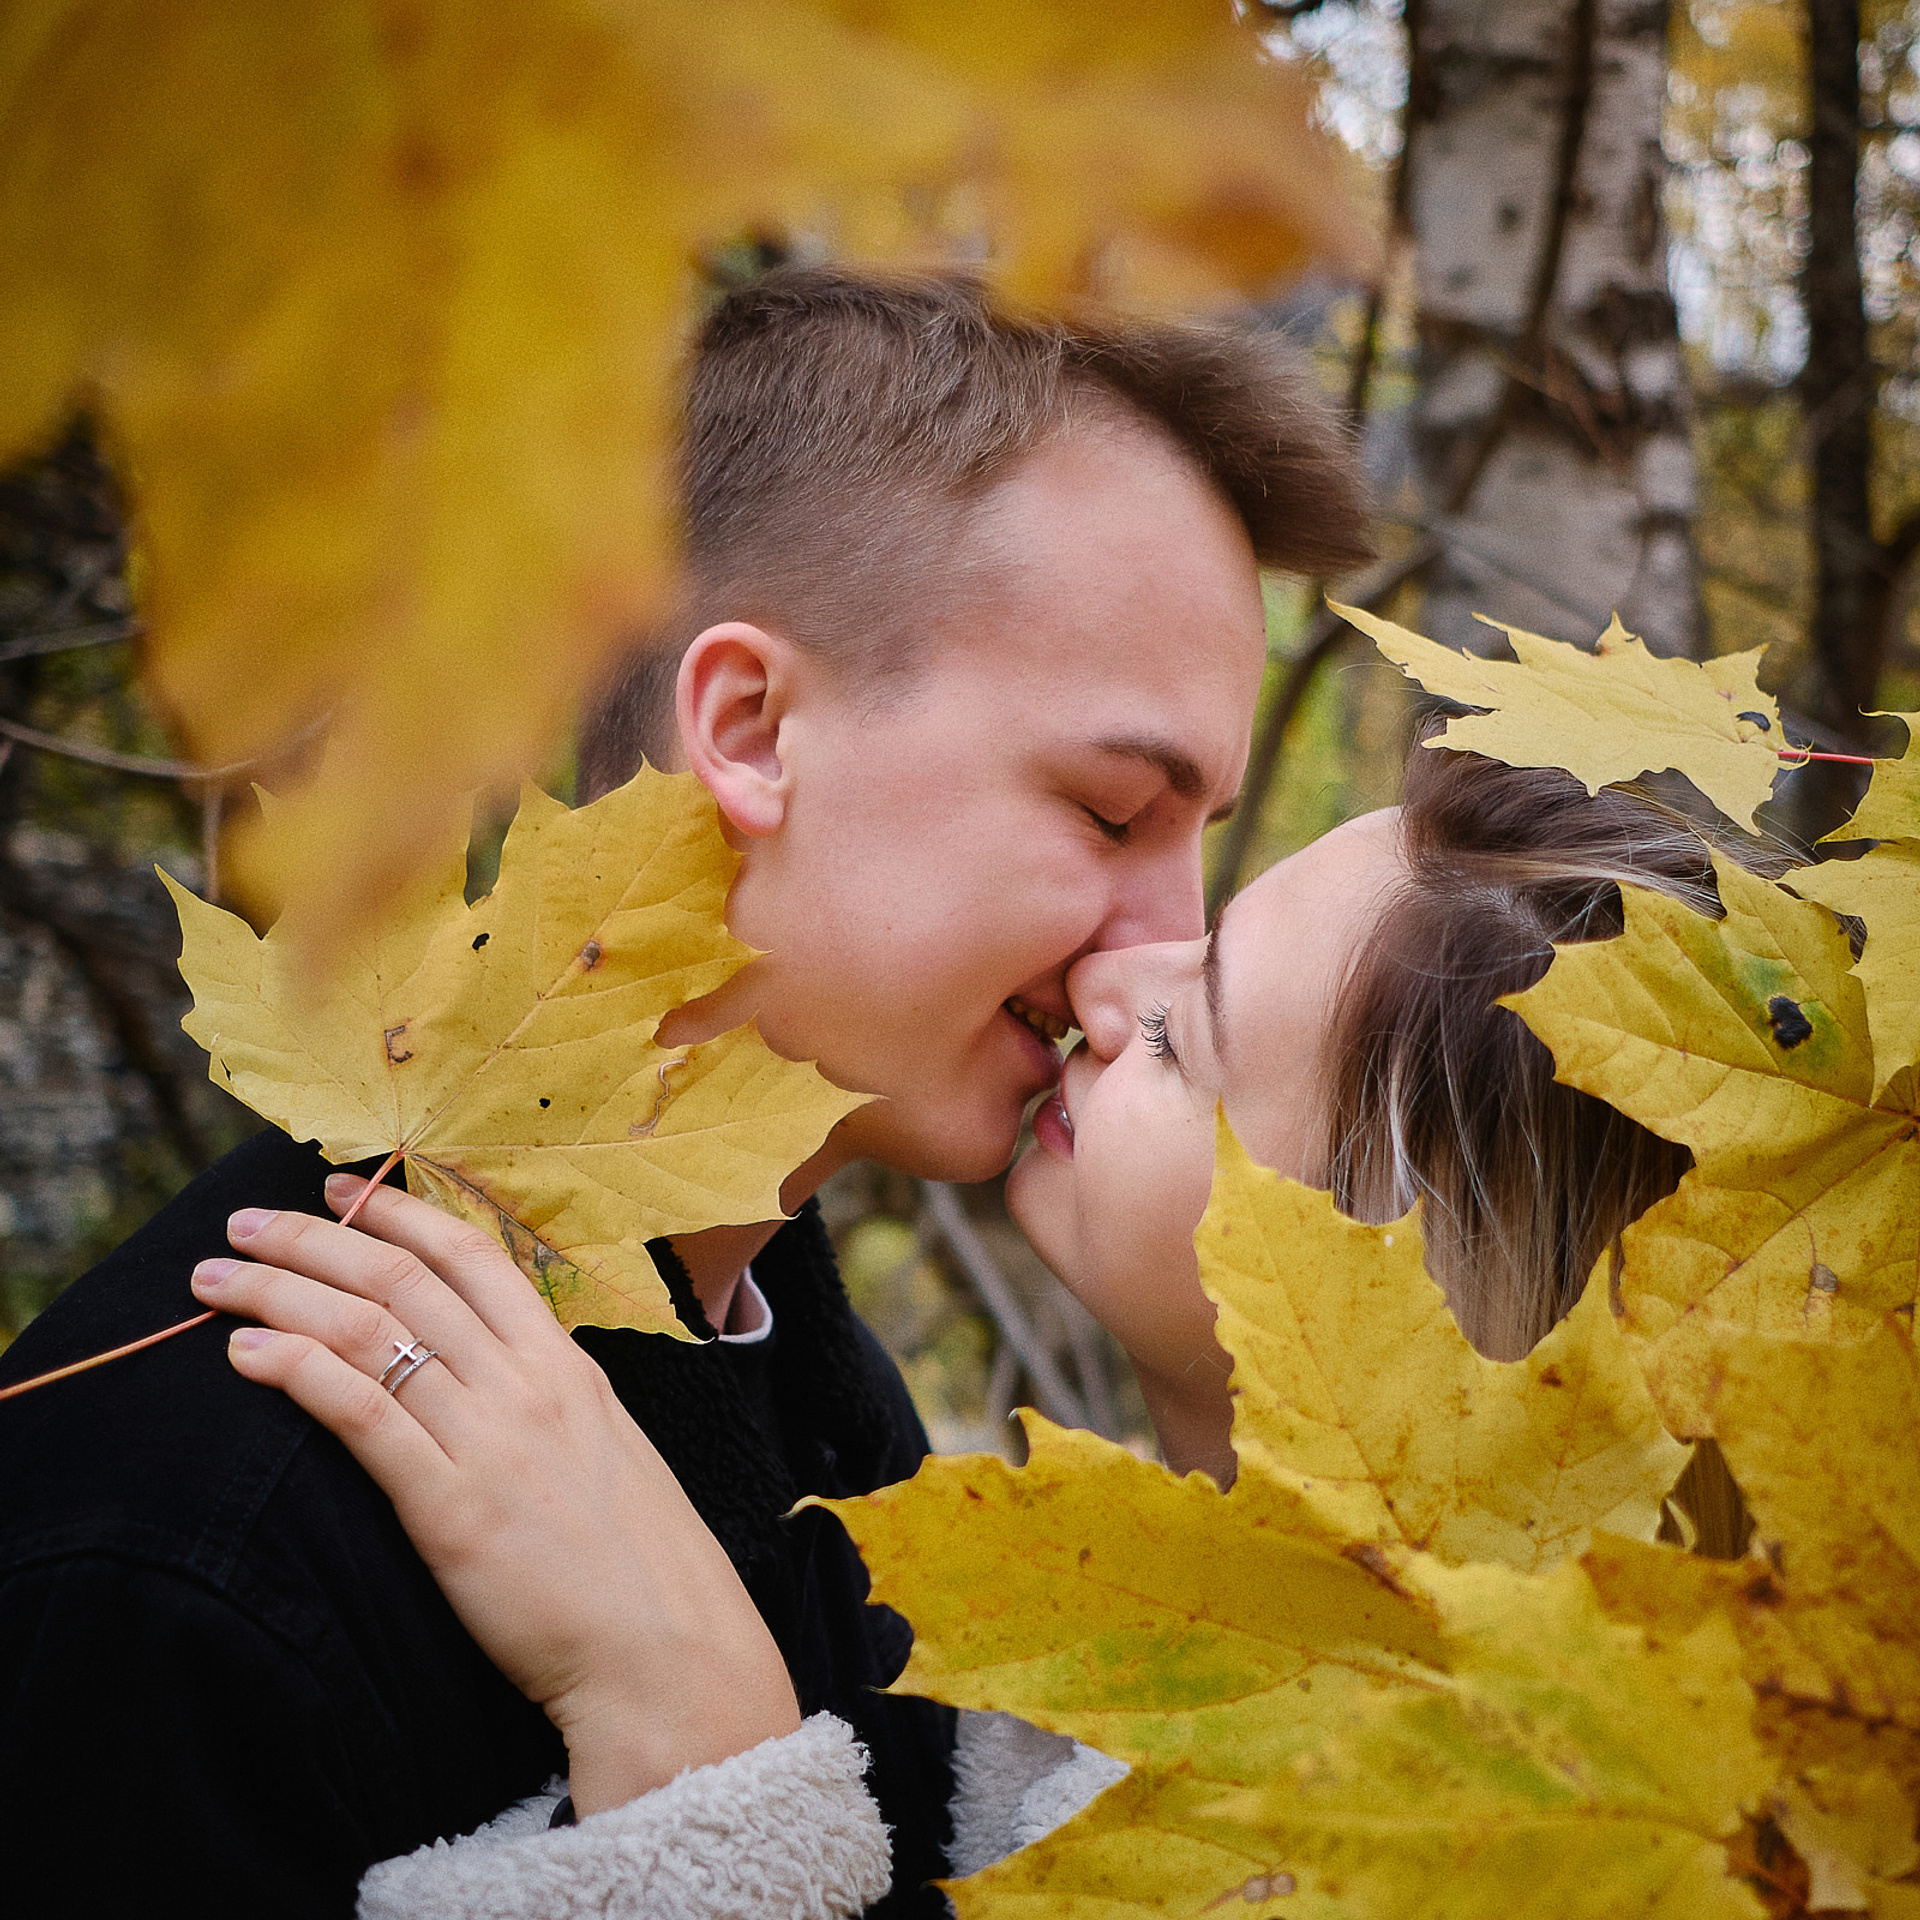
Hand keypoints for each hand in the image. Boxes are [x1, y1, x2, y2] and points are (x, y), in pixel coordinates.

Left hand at [189, 1177, 800, 1813]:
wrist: (666, 1646)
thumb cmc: (639, 1561)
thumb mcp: (607, 1447)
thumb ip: (550, 1400)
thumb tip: (496, 1374)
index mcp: (565, 1363)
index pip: (470, 1256)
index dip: (396, 1214)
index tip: (337, 1193)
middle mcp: (525, 1382)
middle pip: (402, 1280)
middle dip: (313, 1241)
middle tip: (245, 1225)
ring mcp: (488, 1439)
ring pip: (370, 1332)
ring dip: (281, 1294)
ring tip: (215, 1283)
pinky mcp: (450, 1508)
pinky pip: (362, 1414)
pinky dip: (299, 1372)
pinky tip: (248, 1356)